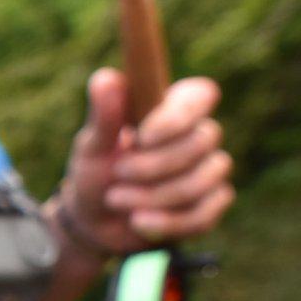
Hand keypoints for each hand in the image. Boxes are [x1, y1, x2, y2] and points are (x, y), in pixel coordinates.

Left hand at [58, 69, 234, 253]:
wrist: (93, 222)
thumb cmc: (94, 173)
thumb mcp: (92, 145)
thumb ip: (103, 115)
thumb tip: (105, 78)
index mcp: (173, 110)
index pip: (201, 96)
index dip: (177, 117)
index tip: (142, 136)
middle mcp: (197, 137)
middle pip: (201, 142)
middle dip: (153, 165)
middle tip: (117, 173)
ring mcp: (208, 173)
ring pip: (202, 181)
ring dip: (154, 196)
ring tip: (116, 200)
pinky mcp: (208, 207)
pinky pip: (204, 214)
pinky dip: (167, 222)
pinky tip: (138, 222)